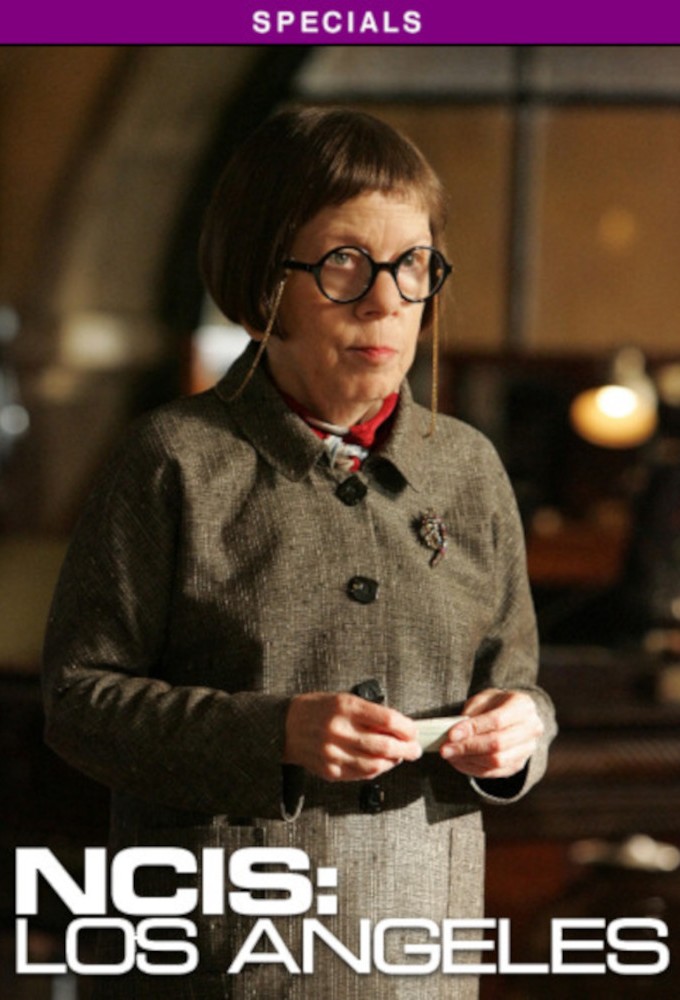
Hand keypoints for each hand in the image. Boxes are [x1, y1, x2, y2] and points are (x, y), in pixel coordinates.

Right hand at [283, 691, 421, 781]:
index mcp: (344, 707)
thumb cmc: (316, 710)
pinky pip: (361, 775)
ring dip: (393, 762)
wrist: (284, 727)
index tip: (413, 731)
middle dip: (406, 749)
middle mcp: (339, 731)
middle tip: (414, 749)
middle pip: (384, 746)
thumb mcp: (342, 699)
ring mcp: (333, 753)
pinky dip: (376, 770)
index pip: (387, 720)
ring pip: (375, 765)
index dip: (407, 728)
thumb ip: (369, 713)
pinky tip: (380, 764)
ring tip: (398, 757)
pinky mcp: (330, 771)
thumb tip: (398, 727)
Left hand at [440, 688, 543, 778]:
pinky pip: (494, 772)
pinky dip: (473, 769)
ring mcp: (527, 749)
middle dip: (467, 747)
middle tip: (445, 749)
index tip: (451, 734)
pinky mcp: (518, 765)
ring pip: (496, 761)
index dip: (473, 729)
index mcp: (523, 706)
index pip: (497, 720)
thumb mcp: (484, 698)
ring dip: (469, 760)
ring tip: (450, 755)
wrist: (513, 716)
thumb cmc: (495, 704)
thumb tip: (455, 734)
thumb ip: (471, 713)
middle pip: (497, 744)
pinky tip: (459, 762)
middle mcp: (531, 728)